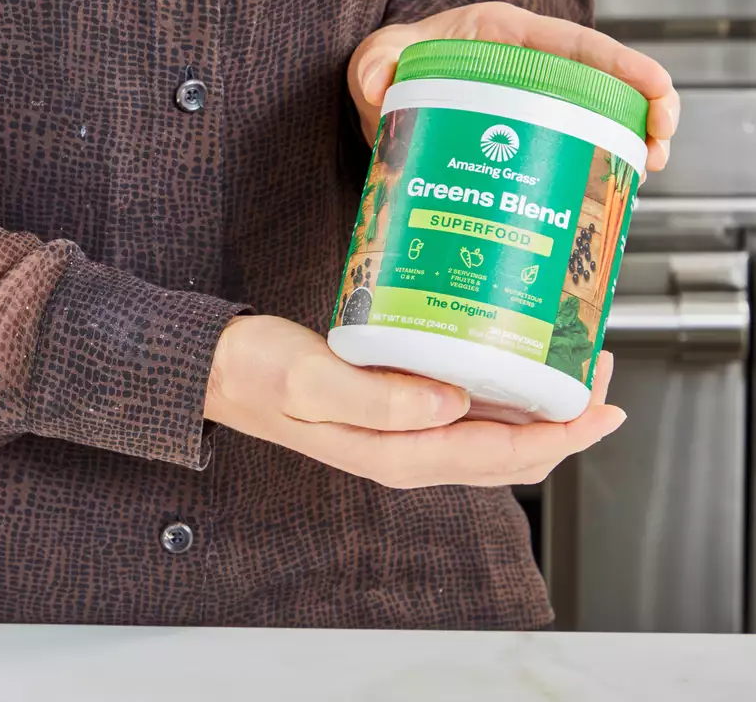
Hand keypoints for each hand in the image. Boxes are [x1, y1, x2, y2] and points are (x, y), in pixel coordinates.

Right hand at [204, 315, 625, 487]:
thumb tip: (452, 404)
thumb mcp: (310, 381)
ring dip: (540, 403)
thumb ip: (379, 398)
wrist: (215, 369)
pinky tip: (510, 356)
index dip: (561, 434)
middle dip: (565, 417)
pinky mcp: (395, 408)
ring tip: (571, 360)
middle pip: (510, 451)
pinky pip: (467, 410)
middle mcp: (407, 451)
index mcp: (394, 454)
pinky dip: (502, 389)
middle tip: (596, 365)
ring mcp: (402, 433)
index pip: (500, 458)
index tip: (600, 402)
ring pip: (494, 432)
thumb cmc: (253, 372)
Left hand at [348, 2, 679, 170]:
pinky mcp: (522, 136)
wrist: (379, 92)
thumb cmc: (389, 61)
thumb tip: (374, 84)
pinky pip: (566, 146)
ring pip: (592, 118)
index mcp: (506, 35)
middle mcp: (528, 65)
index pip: (577, 46)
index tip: (658, 92)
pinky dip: (588, 167)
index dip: (624, 67)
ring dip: (624, 144)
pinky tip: (599, 196)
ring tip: (640, 177)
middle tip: (657, 153)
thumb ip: (374, 61)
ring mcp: (529, 103)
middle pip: (601, 85)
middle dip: (642, 114)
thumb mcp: (378, 53)